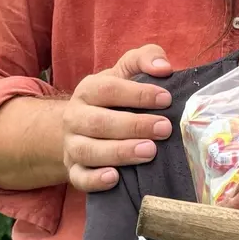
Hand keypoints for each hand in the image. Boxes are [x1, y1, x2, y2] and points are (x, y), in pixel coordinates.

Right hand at [63, 46, 174, 192]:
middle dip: (133, 126)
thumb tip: (164, 68)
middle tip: (164, 129)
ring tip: (149, 152)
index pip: (108, 89)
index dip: (137, 94)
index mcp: (88, 90)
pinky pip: (79, 178)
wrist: (83, 126)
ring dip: (119, 152)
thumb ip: (146, 59)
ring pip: (88, 151)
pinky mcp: (73, 170)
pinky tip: (115, 178)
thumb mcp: (127, 73)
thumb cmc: (115, 98)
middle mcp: (75, 117)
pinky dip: (94, 180)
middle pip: (98, 122)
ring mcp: (71, 145)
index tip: (166, 99)